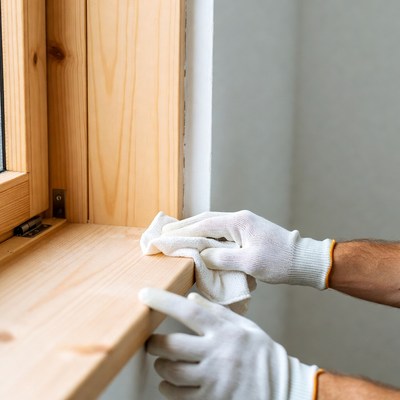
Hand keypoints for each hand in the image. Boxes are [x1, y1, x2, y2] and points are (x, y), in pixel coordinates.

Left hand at [139, 287, 317, 399]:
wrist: (284, 390)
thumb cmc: (263, 355)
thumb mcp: (245, 327)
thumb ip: (218, 312)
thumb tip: (191, 297)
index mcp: (226, 331)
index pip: (189, 312)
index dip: (164, 301)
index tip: (145, 294)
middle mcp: (218, 353)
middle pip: (173, 345)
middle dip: (154, 342)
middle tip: (150, 341)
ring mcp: (214, 379)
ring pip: (173, 372)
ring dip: (160, 367)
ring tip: (161, 362)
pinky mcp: (212, 399)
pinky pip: (180, 396)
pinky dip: (168, 389)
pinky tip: (170, 383)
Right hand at [163, 210, 333, 289]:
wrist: (304, 260)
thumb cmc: (281, 261)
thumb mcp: (250, 263)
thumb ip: (223, 258)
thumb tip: (201, 256)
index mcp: (238, 222)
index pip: (204, 223)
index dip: (183, 230)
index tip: (166, 236)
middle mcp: (239, 219)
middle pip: (206, 220)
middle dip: (185, 226)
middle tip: (166, 233)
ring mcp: (244, 225)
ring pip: (213, 225)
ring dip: (195, 230)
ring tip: (178, 236)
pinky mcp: (247, 233)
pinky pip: (221, 233)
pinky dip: (207, 236)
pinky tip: (201, 243)